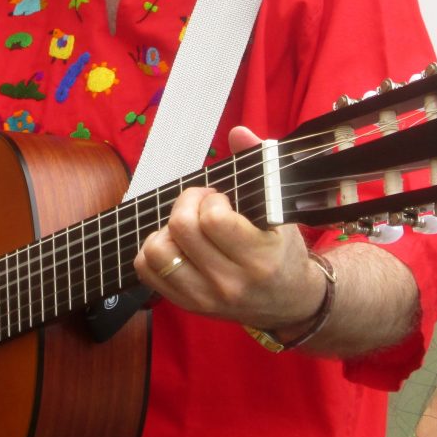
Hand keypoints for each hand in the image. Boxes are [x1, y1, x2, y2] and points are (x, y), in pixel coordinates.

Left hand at [133, 127, 324, 331]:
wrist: (289, 301)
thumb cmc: (284, 250)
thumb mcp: (280, 209)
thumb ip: (260, 165)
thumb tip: (238, 131)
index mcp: (259, 256)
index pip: (213, 218)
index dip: (210, 198)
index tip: (221, 198)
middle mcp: (230, 281)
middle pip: (180, 229)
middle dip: (187, 203)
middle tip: (202, 204)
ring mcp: (206, 297)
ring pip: (158, 251)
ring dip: (167, 229)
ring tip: (188, 226)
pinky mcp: (188, 305)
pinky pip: (147, 271)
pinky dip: (154, 250)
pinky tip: (176, 243)